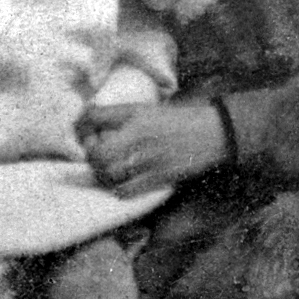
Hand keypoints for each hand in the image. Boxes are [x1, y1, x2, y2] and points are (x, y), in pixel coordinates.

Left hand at [77, 99, 228, 195]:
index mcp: (135, 115)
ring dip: (103, 174)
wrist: (215, 132)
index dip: (83, 129)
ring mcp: (148, 159)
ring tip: (109, 171)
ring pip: (109, 173)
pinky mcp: (158, 177)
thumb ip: (120, 114)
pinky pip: (126, 190)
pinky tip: (123, 183)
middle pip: (97, 153)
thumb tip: (90, 117)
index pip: (94, 119)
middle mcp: (138, 136)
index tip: (86, 134)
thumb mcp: (149, 108)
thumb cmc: (180, 119)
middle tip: (96, 157)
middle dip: (92, 157)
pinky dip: (119, 189)